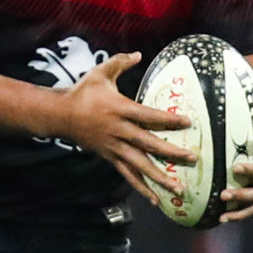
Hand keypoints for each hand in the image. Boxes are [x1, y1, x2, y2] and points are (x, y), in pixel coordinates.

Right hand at [54, 52, 196, 206]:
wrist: (60, 115)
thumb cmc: (82, 92)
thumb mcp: (100, 73)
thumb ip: (120, 62)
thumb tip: (138, 53)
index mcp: (119, 109)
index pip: (149, 116)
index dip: (168, 119)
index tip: (188, 122)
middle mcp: (119, 131)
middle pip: (148, 144)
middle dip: (171, 153)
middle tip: (192, 159)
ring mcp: (114, 147)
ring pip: (140, 165)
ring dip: (160, 178)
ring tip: (178, 189)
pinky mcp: (110, 157)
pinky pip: (128, 174)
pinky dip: (141, 187)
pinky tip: (155, 198)